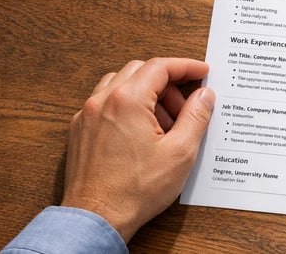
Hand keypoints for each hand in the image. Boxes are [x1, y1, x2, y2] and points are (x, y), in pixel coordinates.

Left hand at [61, 58, 214, 241]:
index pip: (160, 67)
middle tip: (186, 106)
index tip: (202, 71)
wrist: (97, 218)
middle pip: (140, 71)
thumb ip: (196, 117)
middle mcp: (102, 101)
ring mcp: (87, 115)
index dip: (185, 66)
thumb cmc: (134, 190)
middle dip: (168, 83)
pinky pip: (106, 103)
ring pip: (121, 85)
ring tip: (165, 123)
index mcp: (127, 101)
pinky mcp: (80, 131)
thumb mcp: (180, 152)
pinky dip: (128, 106)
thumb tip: (204, 95)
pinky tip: (142, 132)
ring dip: (147, 94)